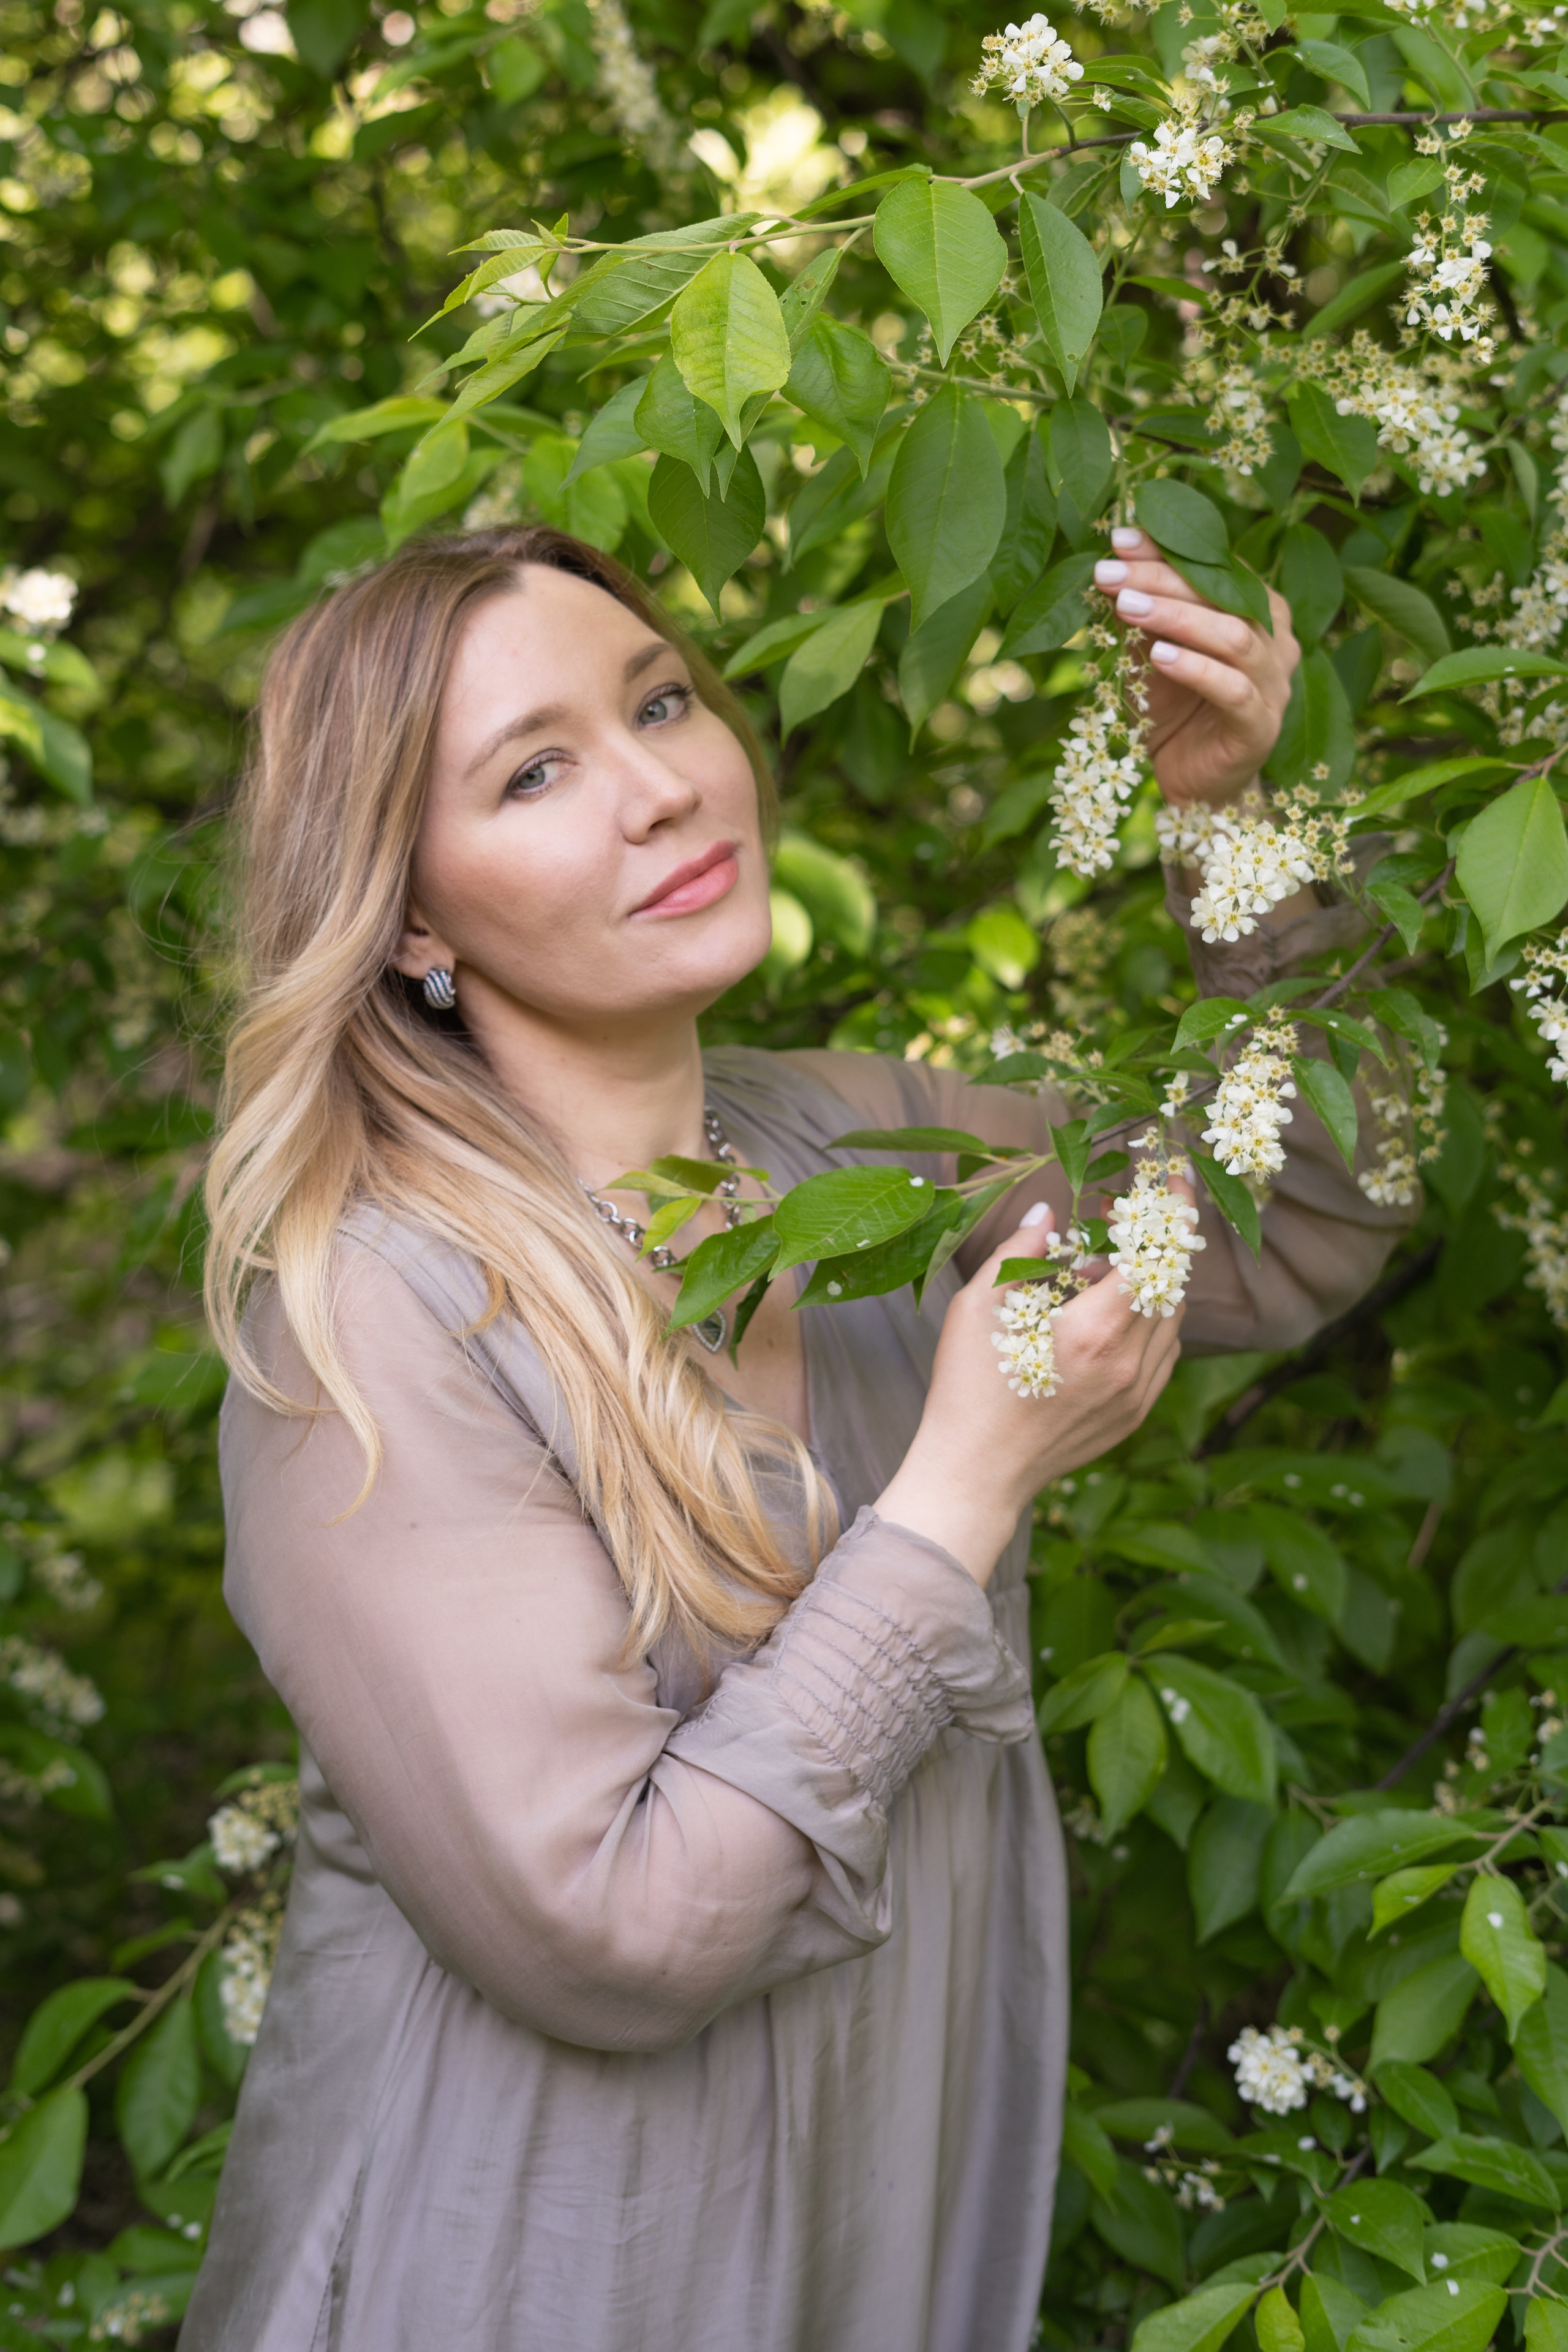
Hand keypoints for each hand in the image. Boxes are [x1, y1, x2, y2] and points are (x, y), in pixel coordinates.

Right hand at [874, 1200, 1185, 1586]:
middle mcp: (1129, 1363)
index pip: (1155, 1256)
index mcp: (1094, 1331)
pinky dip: (1149, 1321)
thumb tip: (1046, 1213)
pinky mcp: (1135, 1414)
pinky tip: (1109, 1313)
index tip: (1172, 1181)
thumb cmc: (969, 1389)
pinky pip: (1163, 1354)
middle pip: (1171, 1284)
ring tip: (1099, 1270)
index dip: (1170, 1213)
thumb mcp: (979, 1307)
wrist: (976, 1473)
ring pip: (1171, 1320)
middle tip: (1118, 1219)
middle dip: (1154, 1242)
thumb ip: (1018, 1251)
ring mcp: (1138, 1394)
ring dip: (1150, 1282)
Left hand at [1092, 525, 1300, 809]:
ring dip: (1177, 617)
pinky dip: (1196, 669)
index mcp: (1257, 610)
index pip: (1216, 567)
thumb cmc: (1176, 710)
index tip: (1119, 538)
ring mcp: (1275, 684)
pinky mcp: (1262, 726)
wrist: (1195, 782)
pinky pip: (1234, 690)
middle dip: (1162, 579)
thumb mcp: (1152, 653)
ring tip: (1127, 607)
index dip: (1168, 550)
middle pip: (1224, 596)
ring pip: (1234, 637)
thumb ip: (1143, 614)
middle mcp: (1276, 640)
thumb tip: (1112, 565)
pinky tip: (1159, 655)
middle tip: (1110, 572)